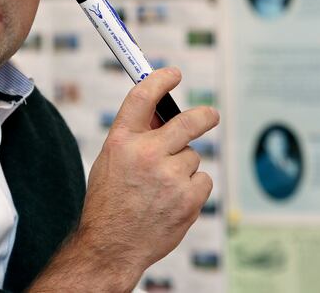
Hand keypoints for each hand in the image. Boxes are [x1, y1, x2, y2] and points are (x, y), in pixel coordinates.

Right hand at [82, 68, 218, 283]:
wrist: (111, 245)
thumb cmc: (109, 201)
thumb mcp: (111, 160)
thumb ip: (135, 136)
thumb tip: (162, 115)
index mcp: (121, 141)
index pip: (143, 97)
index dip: (160, 80)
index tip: (174, 74)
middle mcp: (146, 154)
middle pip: (187, 122)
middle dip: (203, 116)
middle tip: (210, 115)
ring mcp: (169, 177)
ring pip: (192, 157)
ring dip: (183, 167)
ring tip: (162, 188)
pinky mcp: (188, 198)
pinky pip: (202, 180)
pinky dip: (192, 188)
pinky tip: (172, 201)